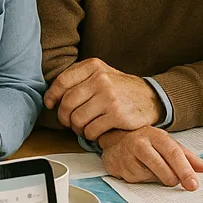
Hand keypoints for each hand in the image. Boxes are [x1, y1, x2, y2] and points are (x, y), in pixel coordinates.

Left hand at [44, 58, 163, 140]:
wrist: (152, 98)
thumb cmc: (122, 89)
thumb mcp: (102, 74)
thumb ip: (79, 79)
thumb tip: (52, 96)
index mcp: (94, 67)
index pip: (62, 82)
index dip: (52, 96)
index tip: (51, 104)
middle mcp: (100, 80)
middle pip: (67, 104)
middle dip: (65, 118)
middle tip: (71, 122)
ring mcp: (109, 97)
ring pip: (77, 120)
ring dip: (78, 129)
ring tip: (85, 127)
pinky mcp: (117, 115)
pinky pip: (91, 131)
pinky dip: (91, 135)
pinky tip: (97, 131)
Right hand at [100, 127, 202, 189]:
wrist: (115, 140)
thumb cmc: (146, 142)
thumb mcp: (167, 144)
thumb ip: (188, 157)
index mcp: (157, 136)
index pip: (174, 154)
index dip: (185, 170)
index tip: (193, 184)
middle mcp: (141, 144)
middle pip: (163, 168)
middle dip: (174, 179)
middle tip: (181, 183)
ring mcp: (128, 157)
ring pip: (151, 178)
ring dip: (157, 178)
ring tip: (153, 168)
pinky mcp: (119, 169)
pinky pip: (138, 182)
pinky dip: (144, 180)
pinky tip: (140, 170)